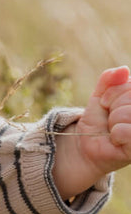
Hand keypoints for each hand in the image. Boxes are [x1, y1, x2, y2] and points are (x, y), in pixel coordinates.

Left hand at [53, 66, 130, 198]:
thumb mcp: (100, 95)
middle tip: (109, 118)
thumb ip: (109, 80)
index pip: (130, 85)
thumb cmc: (97, 119)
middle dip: (112, 106)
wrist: (86, 143)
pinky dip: (116, 134)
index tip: (105, 103)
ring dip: (113, 121)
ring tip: (112, 129)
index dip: (113, 93)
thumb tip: (123, 70)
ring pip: (128, 114)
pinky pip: (128, 132)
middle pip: (130, 98)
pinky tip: (116, 139)